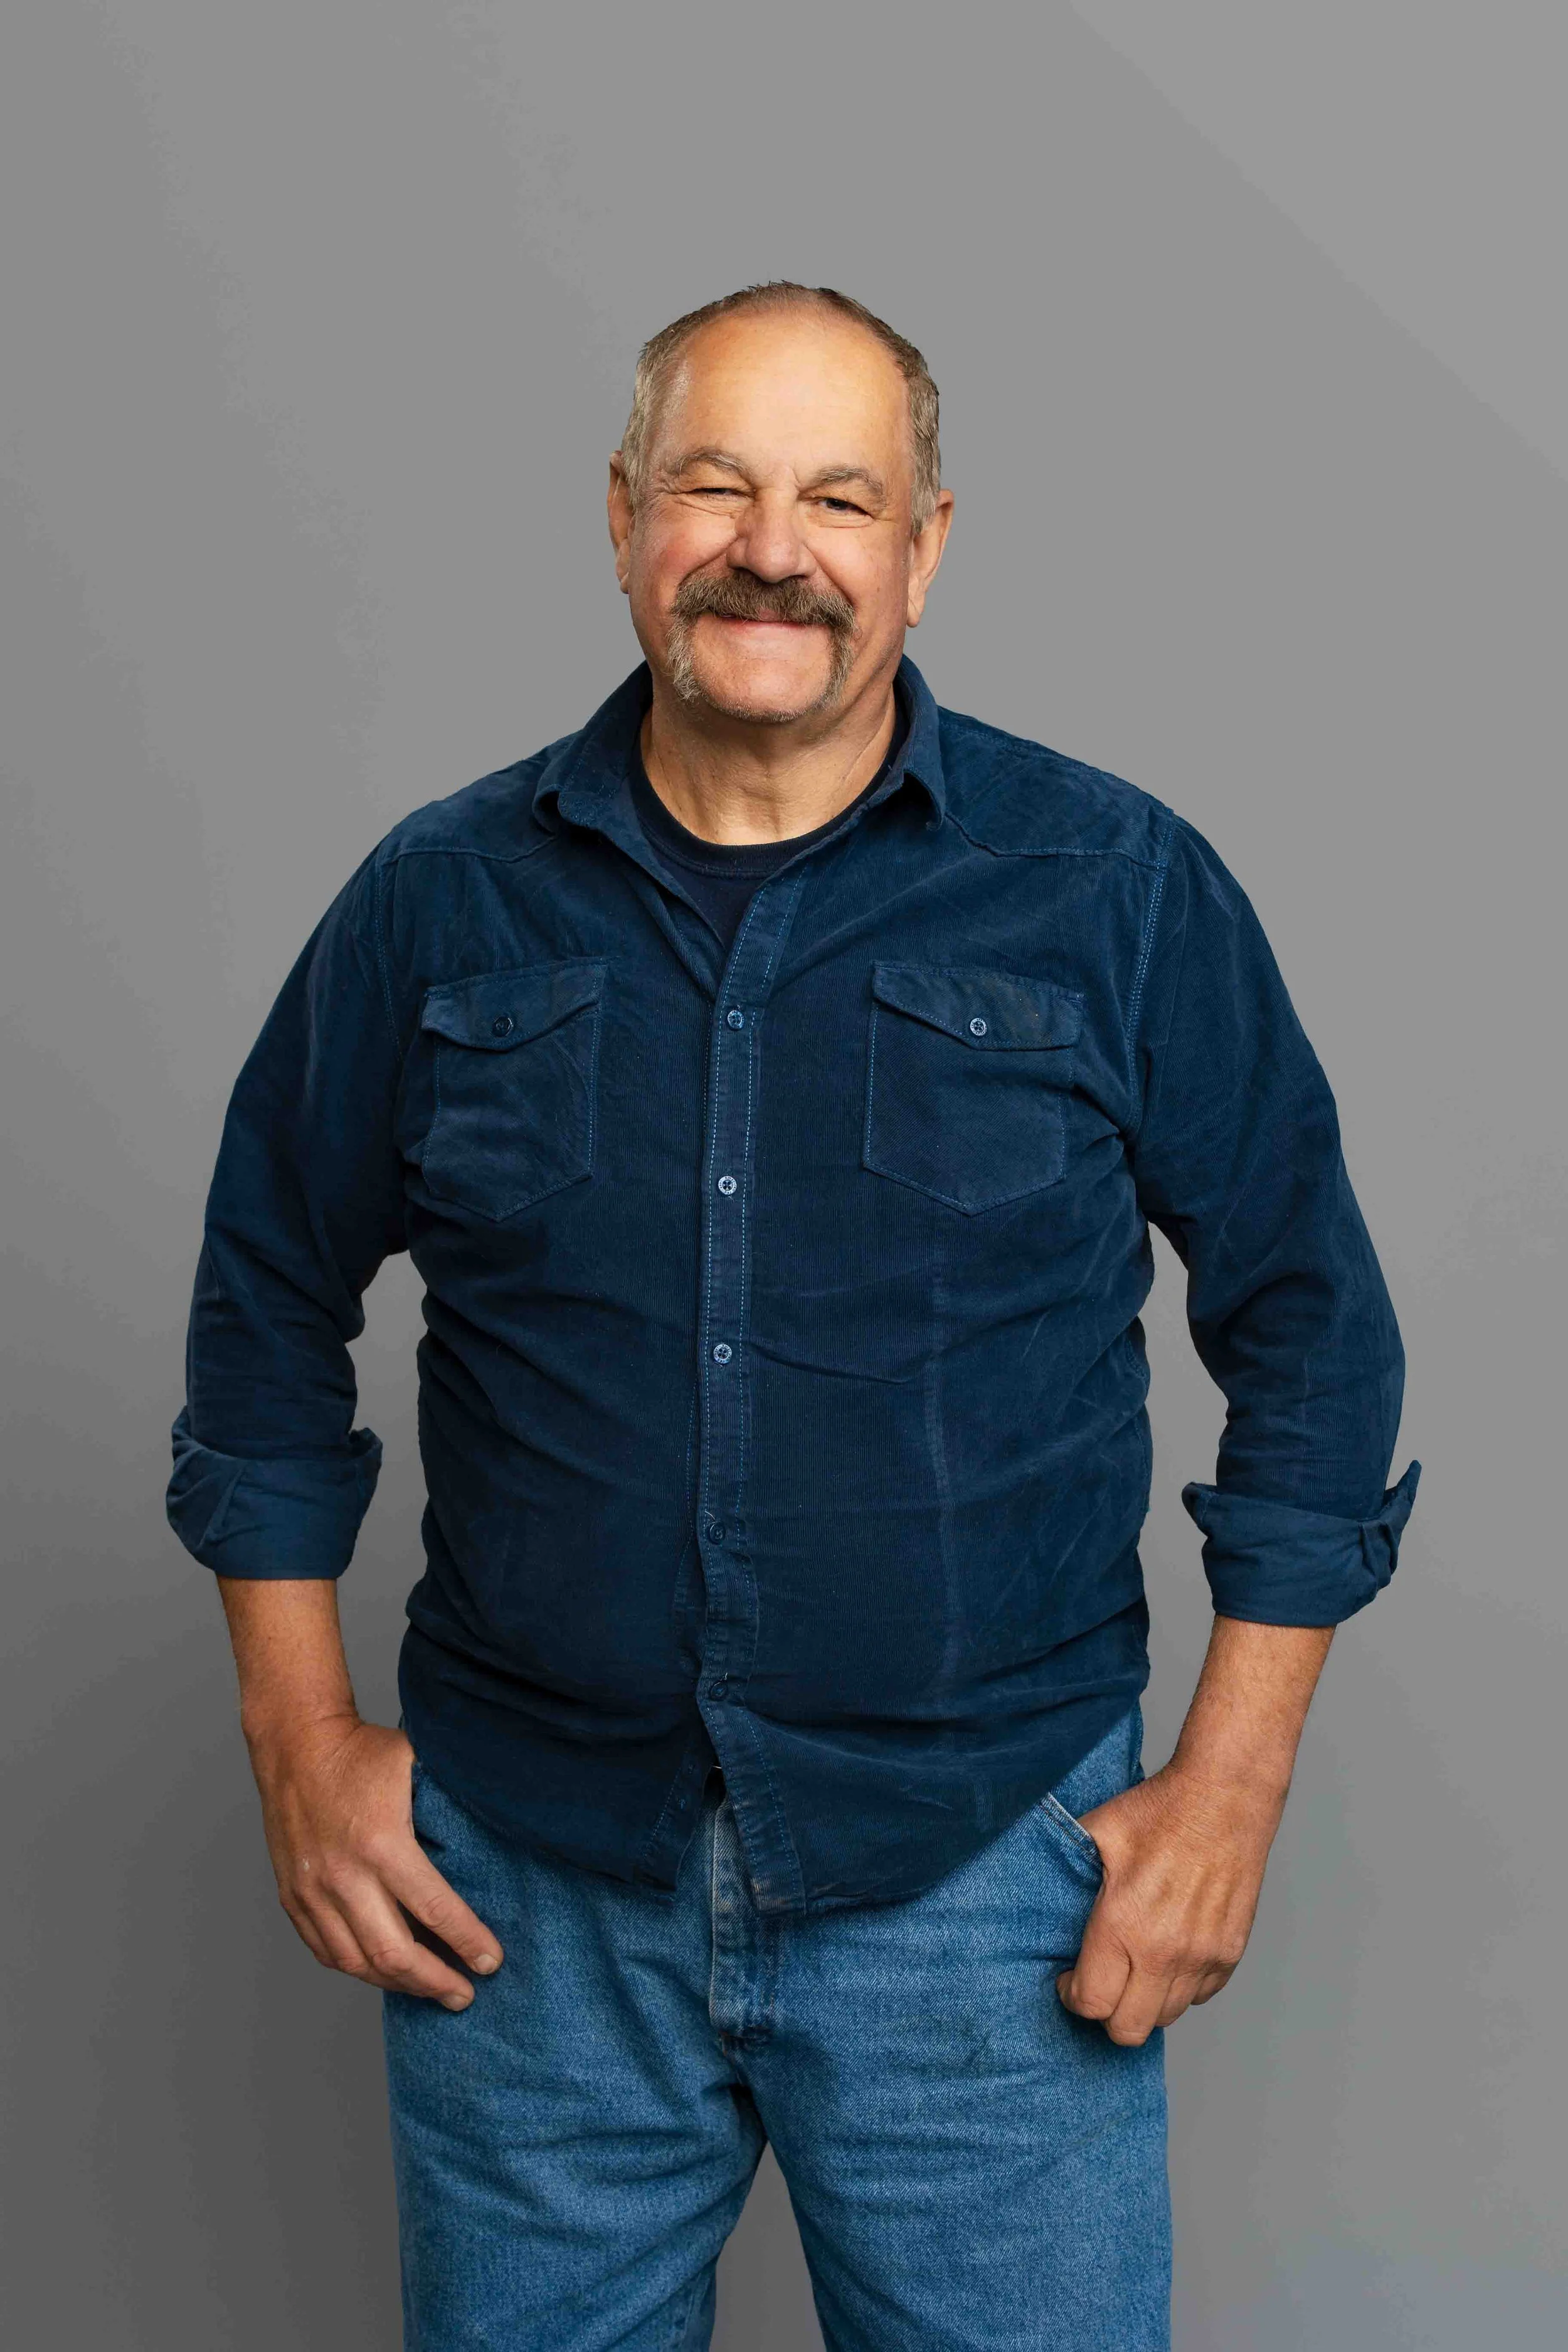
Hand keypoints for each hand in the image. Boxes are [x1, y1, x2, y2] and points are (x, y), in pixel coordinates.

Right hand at [247, 1715, 502, 2008]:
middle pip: (394, 1953)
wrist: (296, 1745)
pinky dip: (359, 1970)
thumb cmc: (363, 1753)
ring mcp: (313, 1892)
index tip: (492, 1962)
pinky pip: (327, 1952)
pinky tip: (385, 1974)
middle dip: (436, 1982)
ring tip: (431, 1991)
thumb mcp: (417, 1764)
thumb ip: (451, 1802)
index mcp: (382, 1843)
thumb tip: (504, 1823)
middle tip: (465, 1995)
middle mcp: (344, 1876)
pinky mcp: (293, 1898)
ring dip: (399, 1984)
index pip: (434, 1909)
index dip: (467, 1942)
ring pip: (358, 1963)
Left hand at [1055, 1763, 1281, 2045]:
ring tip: (1132, 1968)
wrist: (1224, 1797)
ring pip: (1167, 2017)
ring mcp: (1203, 1956)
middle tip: (1099, 1982)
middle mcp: (1166, 1951)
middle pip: (1128, 2029)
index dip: (1072, 1997)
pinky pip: (1201, 1996)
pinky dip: (1181, 1987)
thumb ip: (1064, 1866)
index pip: (1092, 2002)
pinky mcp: (1230, 1952)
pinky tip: (1168, 1955)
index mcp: (1124, 1924)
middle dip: (1105, 2014)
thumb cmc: (1159, 1811)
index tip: (1068, 1979)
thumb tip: (1031, 1879)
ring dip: (1144, 2002)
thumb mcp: (1096, 1831)